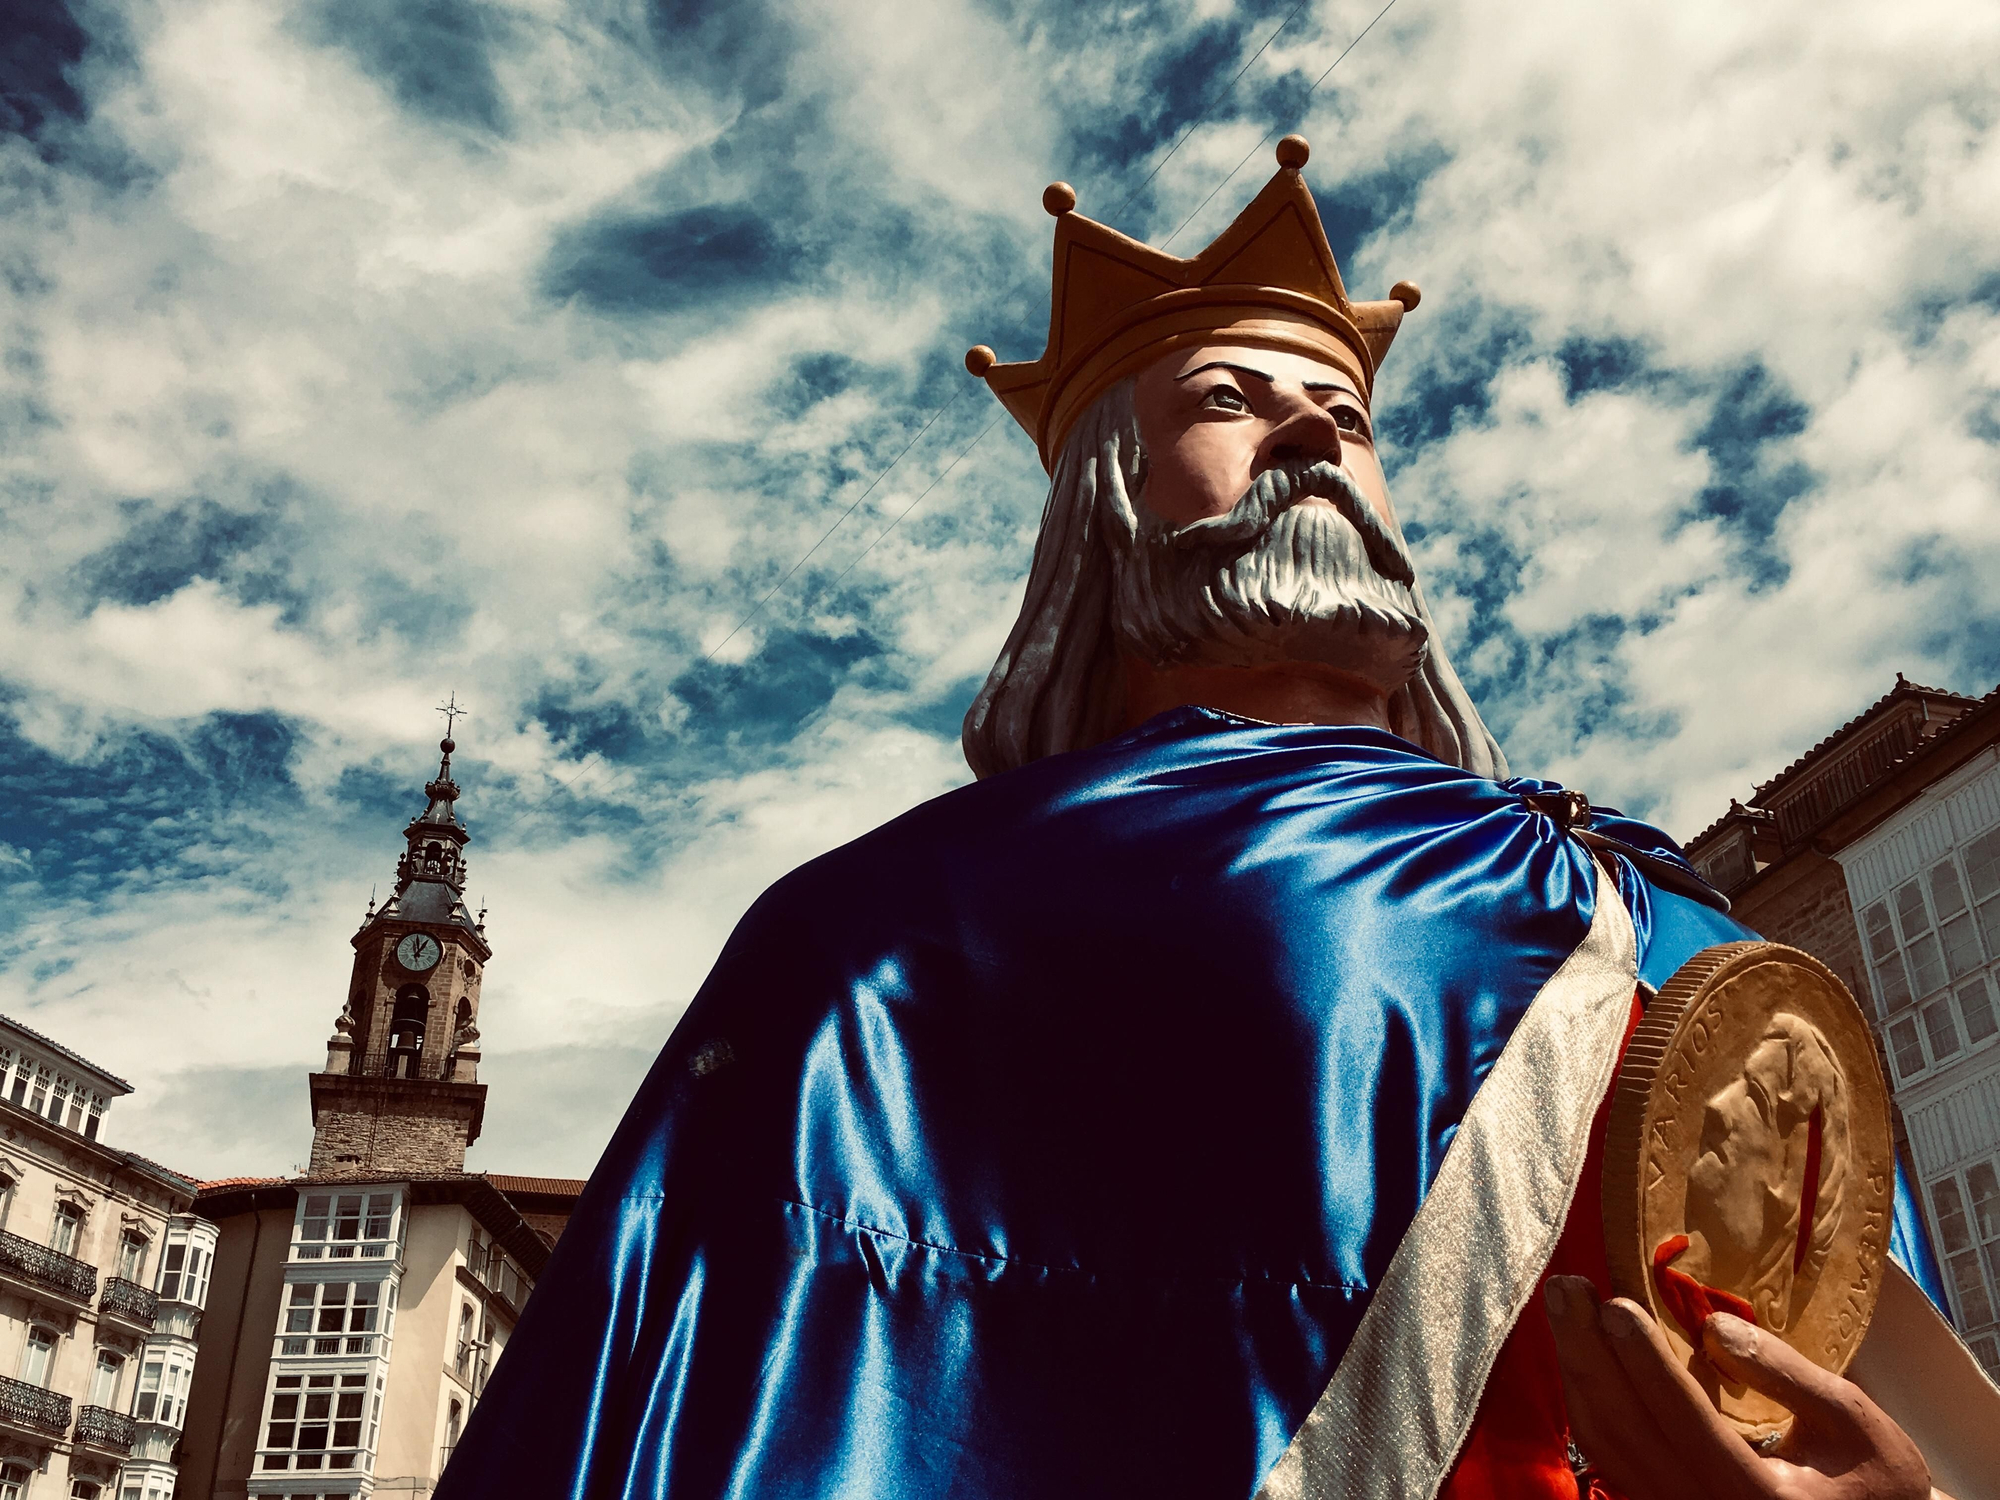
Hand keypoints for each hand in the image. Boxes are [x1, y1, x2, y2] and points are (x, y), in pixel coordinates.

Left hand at [1543, 1274, 1938, 1499]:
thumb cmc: (1874, 1480)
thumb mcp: (1852, 1420)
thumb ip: (1784, 1374)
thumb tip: (1714, 1326)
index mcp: (1757, 1498)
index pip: (1684, 1420)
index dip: (1644, 1362)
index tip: (1613, 1304)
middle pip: (1628, 1431)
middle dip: (1589, 1354)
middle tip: (1567, 1288)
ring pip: (1607, 1447)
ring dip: (1578, 1373)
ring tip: (1564, 1308)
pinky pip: (1611, 1458)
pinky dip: (1590, 1403)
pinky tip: (1581, 1354)